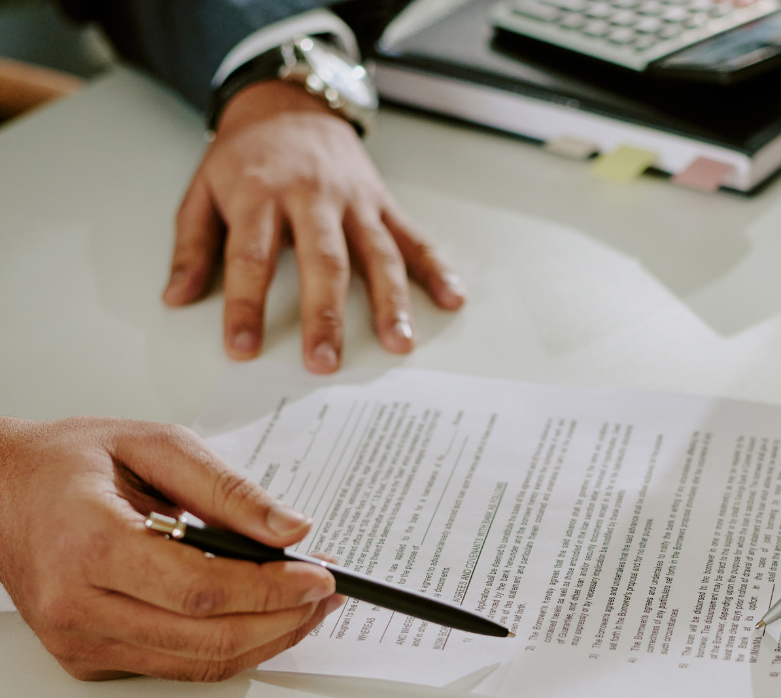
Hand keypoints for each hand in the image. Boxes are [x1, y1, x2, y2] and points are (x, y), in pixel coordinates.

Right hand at [0, 417, 341, 680]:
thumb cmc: (70, 464)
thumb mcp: (154, 446)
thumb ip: (227, 489)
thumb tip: (292, 530)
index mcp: (90, 542)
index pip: (201, 589)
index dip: (271, 590)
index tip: (319, 577)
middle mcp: (77, 603)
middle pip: (207, 637)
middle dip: (283, 621)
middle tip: (325, 594)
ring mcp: (79, 640)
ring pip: (198, 664)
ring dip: (267, 641)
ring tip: (305, 608)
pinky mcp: (88, 658)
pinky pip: (177, 667)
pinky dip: (229, 648)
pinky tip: (260, 620)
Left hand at [162, 80, 465, 371]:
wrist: (290, 103)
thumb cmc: (247, 157)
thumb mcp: (203, 191)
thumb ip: (193, 246)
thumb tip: (177, 298)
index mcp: (261, 194)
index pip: (251, 257)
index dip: (246, 306)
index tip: (243, 349)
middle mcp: (312, 196)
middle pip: (322, 261)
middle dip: (324, 314)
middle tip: (323, 361)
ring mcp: (354, 200)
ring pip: (377, 253)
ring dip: (391, 301)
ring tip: (399, 343)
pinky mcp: (383, 203)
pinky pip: (413, 237)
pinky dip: (437, 268)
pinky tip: (453, 298)